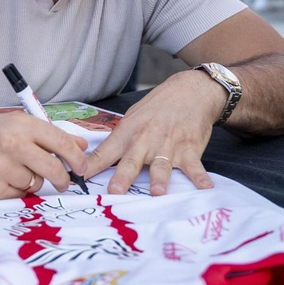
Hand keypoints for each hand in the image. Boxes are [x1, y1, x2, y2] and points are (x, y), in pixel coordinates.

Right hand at [0, 113, 89, 200]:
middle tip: (63, 182)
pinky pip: (19, 196)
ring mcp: (0, 168)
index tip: (82, 168)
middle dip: (63, 179)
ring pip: (36, 184)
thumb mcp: (16, 125)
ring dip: (32, 182)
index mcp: (20, 125)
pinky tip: (2, 180)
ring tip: (14, 171)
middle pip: (53, 168)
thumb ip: (49, 135)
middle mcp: (11, 145)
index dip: (77, 158)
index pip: (60, 142)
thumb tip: (81, 146)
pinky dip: (16, 191)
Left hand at [83, 71, 223, 195]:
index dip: (92, 166)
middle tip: (115, 191)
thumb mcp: (134, 117)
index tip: (78, 178)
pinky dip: (200, 178)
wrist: (190, 91)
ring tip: (158, 193)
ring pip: (162, 165)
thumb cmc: (158, 107)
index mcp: (128, 132)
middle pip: (132, 160)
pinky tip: (205, 188)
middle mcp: (146, 139)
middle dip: (123, 176)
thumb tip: (98, 160)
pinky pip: (195, 166)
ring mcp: (169, 145)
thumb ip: (120, 140)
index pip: (106, 152)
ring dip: (160, 179)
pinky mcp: (190, 149)